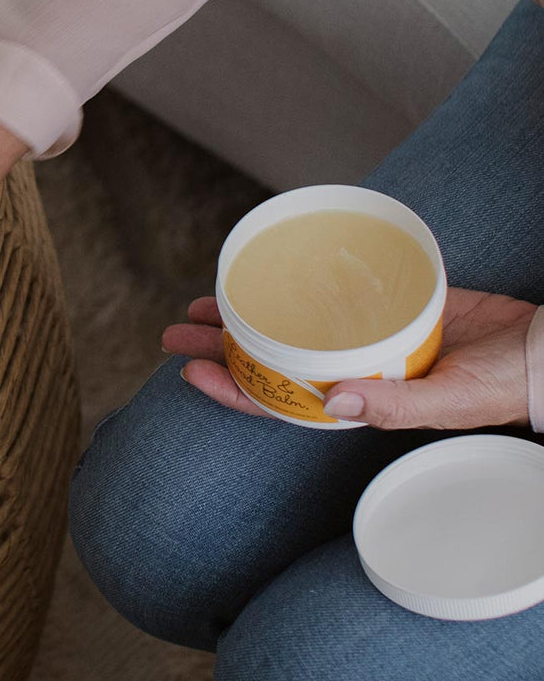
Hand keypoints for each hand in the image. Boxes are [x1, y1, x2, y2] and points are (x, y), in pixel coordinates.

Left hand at [163, 288, 536, 429]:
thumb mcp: (444, 400)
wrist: (542, 351)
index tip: (187, 373)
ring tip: (202, 305)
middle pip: (266, 360)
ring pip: (285, 328)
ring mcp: (359, 338)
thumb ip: (393, 403)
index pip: (274, 399)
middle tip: (173, 334)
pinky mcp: (381, 305)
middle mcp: (347, 369)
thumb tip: (335, 401)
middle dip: (218, 349)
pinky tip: (265, 278)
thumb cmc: (498, 388)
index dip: (228, 387)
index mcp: (353, 400)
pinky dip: (292, 290)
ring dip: (243, 318)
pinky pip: (325, 298)